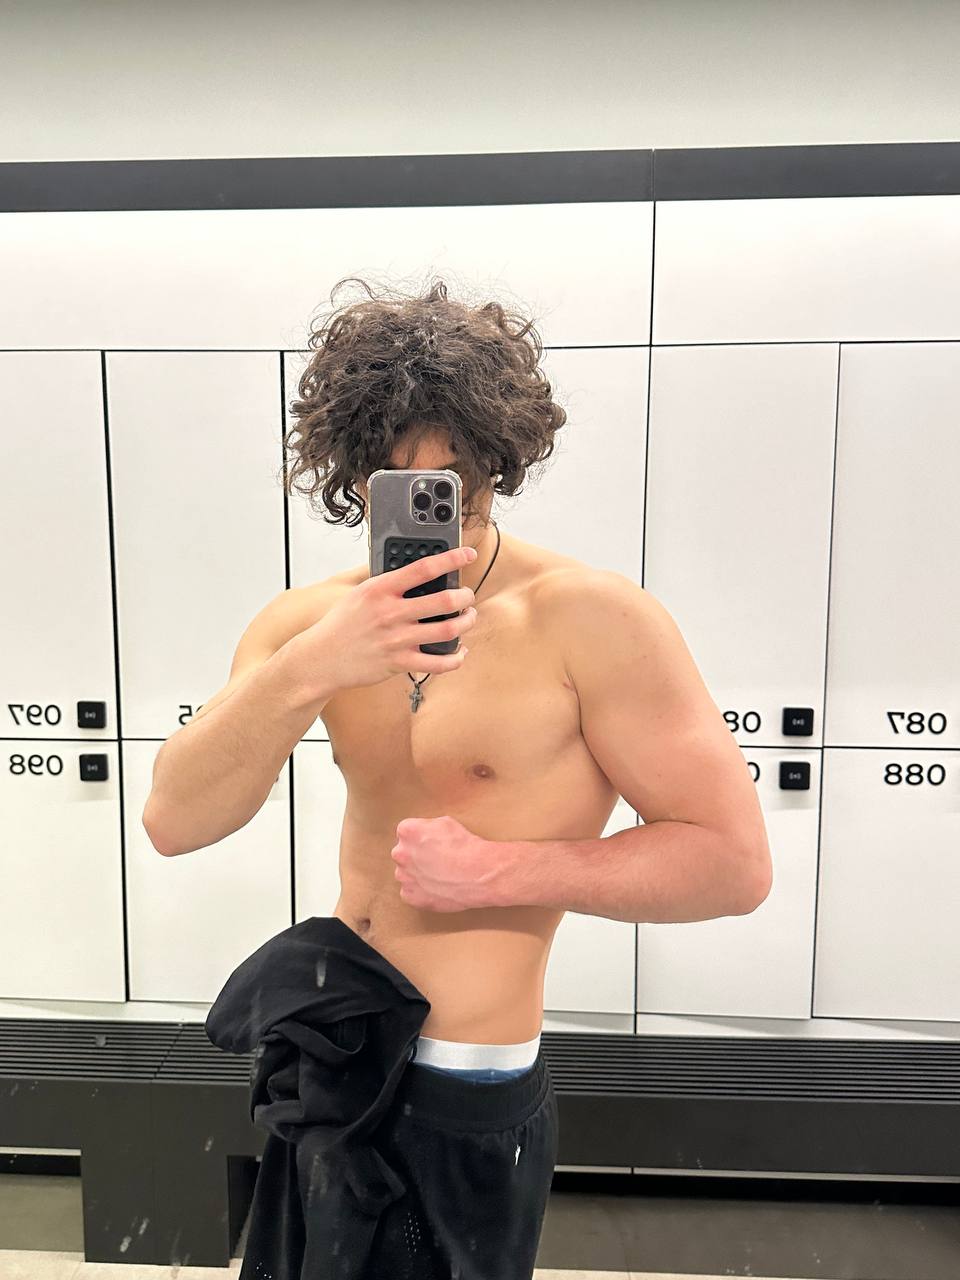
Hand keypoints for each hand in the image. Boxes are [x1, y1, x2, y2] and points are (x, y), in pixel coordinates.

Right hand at [303, 544, 477, 690]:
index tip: (467, 554)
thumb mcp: (359, 593)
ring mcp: (396, 639)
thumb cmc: (342, 624)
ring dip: (466, 622)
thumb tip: (417, 574)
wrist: (321, 658)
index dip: (451, 559)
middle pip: (444, 601)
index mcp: (380, 589)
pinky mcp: (399, 663)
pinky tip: (460, 651)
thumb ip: (387, 584)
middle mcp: (390, 613)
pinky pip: (439, 663)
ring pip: (448, 630)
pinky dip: (456, 657)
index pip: (423, 568)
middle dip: (465, 596)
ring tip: (468, 618)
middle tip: (467, 595)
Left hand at [391, 815, 502, 912]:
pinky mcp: (410, 896)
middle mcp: (400, 853)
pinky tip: (437, 887)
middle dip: (416, 856)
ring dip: (418, 874)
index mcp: (407, 832)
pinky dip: (421, 891)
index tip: (432, 844)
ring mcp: (404, 877)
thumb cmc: (465, 847)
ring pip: (406, 874)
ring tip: (439, 876)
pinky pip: (410, 892)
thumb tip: (424, 832)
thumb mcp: (446, 822)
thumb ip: (426, 826)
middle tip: (436, 860)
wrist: (477, 873)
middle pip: (403, 854)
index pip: (406, 833)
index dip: (421, 838)